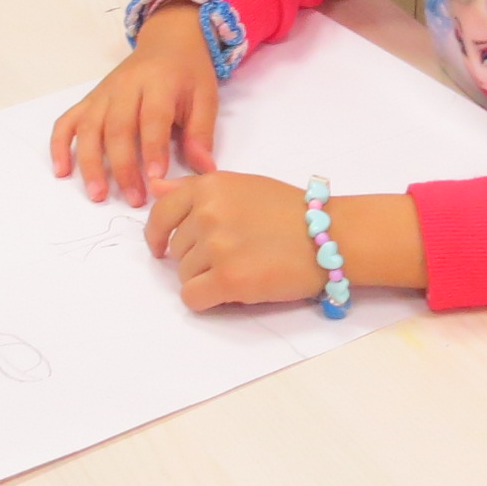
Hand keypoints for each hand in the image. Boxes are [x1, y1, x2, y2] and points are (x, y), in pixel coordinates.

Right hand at [50, 2, 216, 204]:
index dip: (153, 148)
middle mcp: (126, 86)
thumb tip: (205, 170)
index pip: (152, 117)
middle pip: (118, 127)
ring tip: (97, 194)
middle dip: (123, 166)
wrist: (168, 40)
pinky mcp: (90, 99)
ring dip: (90, 163)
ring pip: (89, 128)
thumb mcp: (205, 97)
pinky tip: (62, 171)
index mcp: (159, 82)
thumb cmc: (188, 73)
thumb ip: (201, 133)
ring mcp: (104, 93)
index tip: (156, 179)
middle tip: (133, 198)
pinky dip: (60, 145)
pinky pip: (67, 121)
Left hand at [145, 180, 427, 309]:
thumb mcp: (242, 187)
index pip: (161, 212)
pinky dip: (207, 300)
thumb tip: (154, 187)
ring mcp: (216, 246)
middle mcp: (207, 212)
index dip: (157, 235)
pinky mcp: (228, 279)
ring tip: (241, 269)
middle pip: (175, 249)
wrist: (332, 236)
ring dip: (205, 279)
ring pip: (184, 275)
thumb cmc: (293, 211)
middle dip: (195, 258)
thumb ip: (196, 190)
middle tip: (231, 257)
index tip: (161, 248)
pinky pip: (193, 298)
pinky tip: (232, 291)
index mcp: (209, 186)